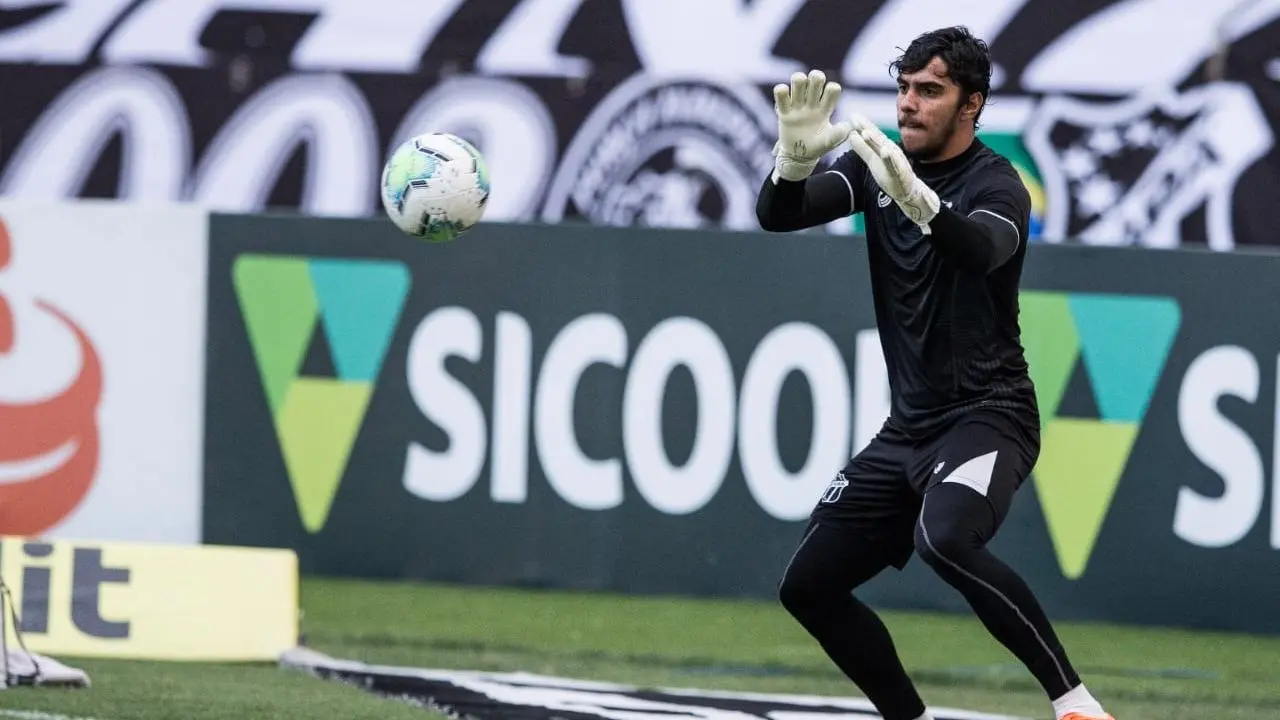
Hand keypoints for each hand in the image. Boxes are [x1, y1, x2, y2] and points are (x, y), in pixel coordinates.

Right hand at [771, 69, 851, 181]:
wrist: (799, 157)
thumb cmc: (817, 147)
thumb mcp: (829, 142)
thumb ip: (838, 134)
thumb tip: (847, 125)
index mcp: (826, 107)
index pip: (832, 89)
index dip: (832, 90)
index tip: (827, 104)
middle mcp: (812, 102)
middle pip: (816, 78)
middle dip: (816, 78)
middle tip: (813, 91)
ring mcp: (798, 105)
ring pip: (798, 79)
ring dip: (798, 80)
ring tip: (798, 97)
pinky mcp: (784, 111)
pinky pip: (781, 94)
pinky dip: (781, 92)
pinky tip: (784, 106)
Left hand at [846, 115, 940, 230]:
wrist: (908, 191)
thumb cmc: (890, 174)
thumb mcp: (873, 161)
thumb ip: (863, 148)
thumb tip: (851, 135)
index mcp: (882, 148)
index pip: (872, 135)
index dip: (862, 126)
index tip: (852, 116)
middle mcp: (890, 151)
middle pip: (877, 138)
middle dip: (867, 128)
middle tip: (855, 118)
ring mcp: (896, 161)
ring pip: (885, 148)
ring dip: (876, 140)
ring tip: (866, 132)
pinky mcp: (901, 172)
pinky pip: (895, 164)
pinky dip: (890, 158)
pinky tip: (885, 151)